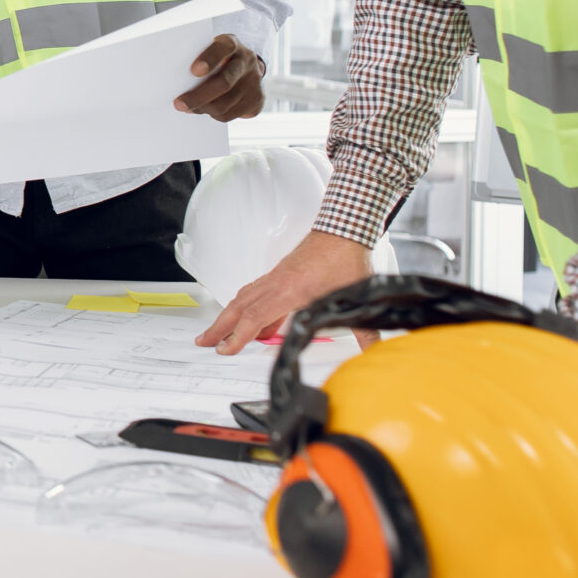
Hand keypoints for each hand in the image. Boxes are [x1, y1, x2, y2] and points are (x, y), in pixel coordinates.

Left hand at [172, 34, 265, 122]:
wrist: (248, 68)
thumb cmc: (217, 58)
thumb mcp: (210, 50)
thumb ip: (197, 60)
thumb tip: (177, 83)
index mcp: (231, 44)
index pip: (222, 49)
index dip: (209, 60)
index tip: (194, 71)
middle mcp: (246, 61)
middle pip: (223, 82)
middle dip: (198, 96)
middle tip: (179, 104)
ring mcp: (254, 82)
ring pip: (225, 104)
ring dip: (202, 108)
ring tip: (188, 108)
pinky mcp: (257, 100)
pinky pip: (230, 114)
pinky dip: (213, 115)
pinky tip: (204, 109)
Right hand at [195, 231, 371, 355]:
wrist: (344, 228)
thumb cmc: (346, 257)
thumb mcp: (355, 297)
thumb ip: (364, 329)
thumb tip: (374, 350)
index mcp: (291, 292)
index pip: (255, 317)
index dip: (238, 337)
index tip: (224, 350)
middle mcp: (276, 283)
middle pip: (239, 307)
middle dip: (219, 327)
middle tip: (203, 341)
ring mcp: (276, 276)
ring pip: (243, 298)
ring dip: (227, 315)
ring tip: (218, 332)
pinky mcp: (280, 273)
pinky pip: (254, 291)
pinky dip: (245, 305)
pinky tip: (251, 317)